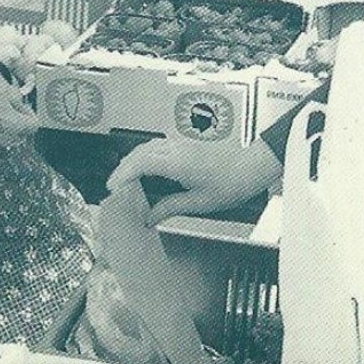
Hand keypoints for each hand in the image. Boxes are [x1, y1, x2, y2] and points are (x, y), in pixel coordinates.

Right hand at [0, 73, 37, 154]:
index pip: (34, 123)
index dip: (28, 110)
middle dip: (17, 117)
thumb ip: (16, 95)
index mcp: (20, 127)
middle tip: (8, 105)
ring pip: (7, 134)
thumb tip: (18, 97)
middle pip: (22, 130)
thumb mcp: (4, 89)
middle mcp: (10, 140)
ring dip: (4, 123)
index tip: (20, 102)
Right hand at [105, 136, 280, 225]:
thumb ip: (169, 208)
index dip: (123, 174)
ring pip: (147, 148)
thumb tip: (148, 218)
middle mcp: (176, 149)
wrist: (251, 168)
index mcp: (178, 163)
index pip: (141, 163)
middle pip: (139, 153)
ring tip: (125, 182)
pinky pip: (156, 147)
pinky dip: (143, 158)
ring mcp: (180, 145)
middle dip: (123, 169)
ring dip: (132, 162)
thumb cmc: (231, 185)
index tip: (113, 188)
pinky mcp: (184, 146)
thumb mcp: (199, 203)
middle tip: (113, 189)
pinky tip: (143, 171)